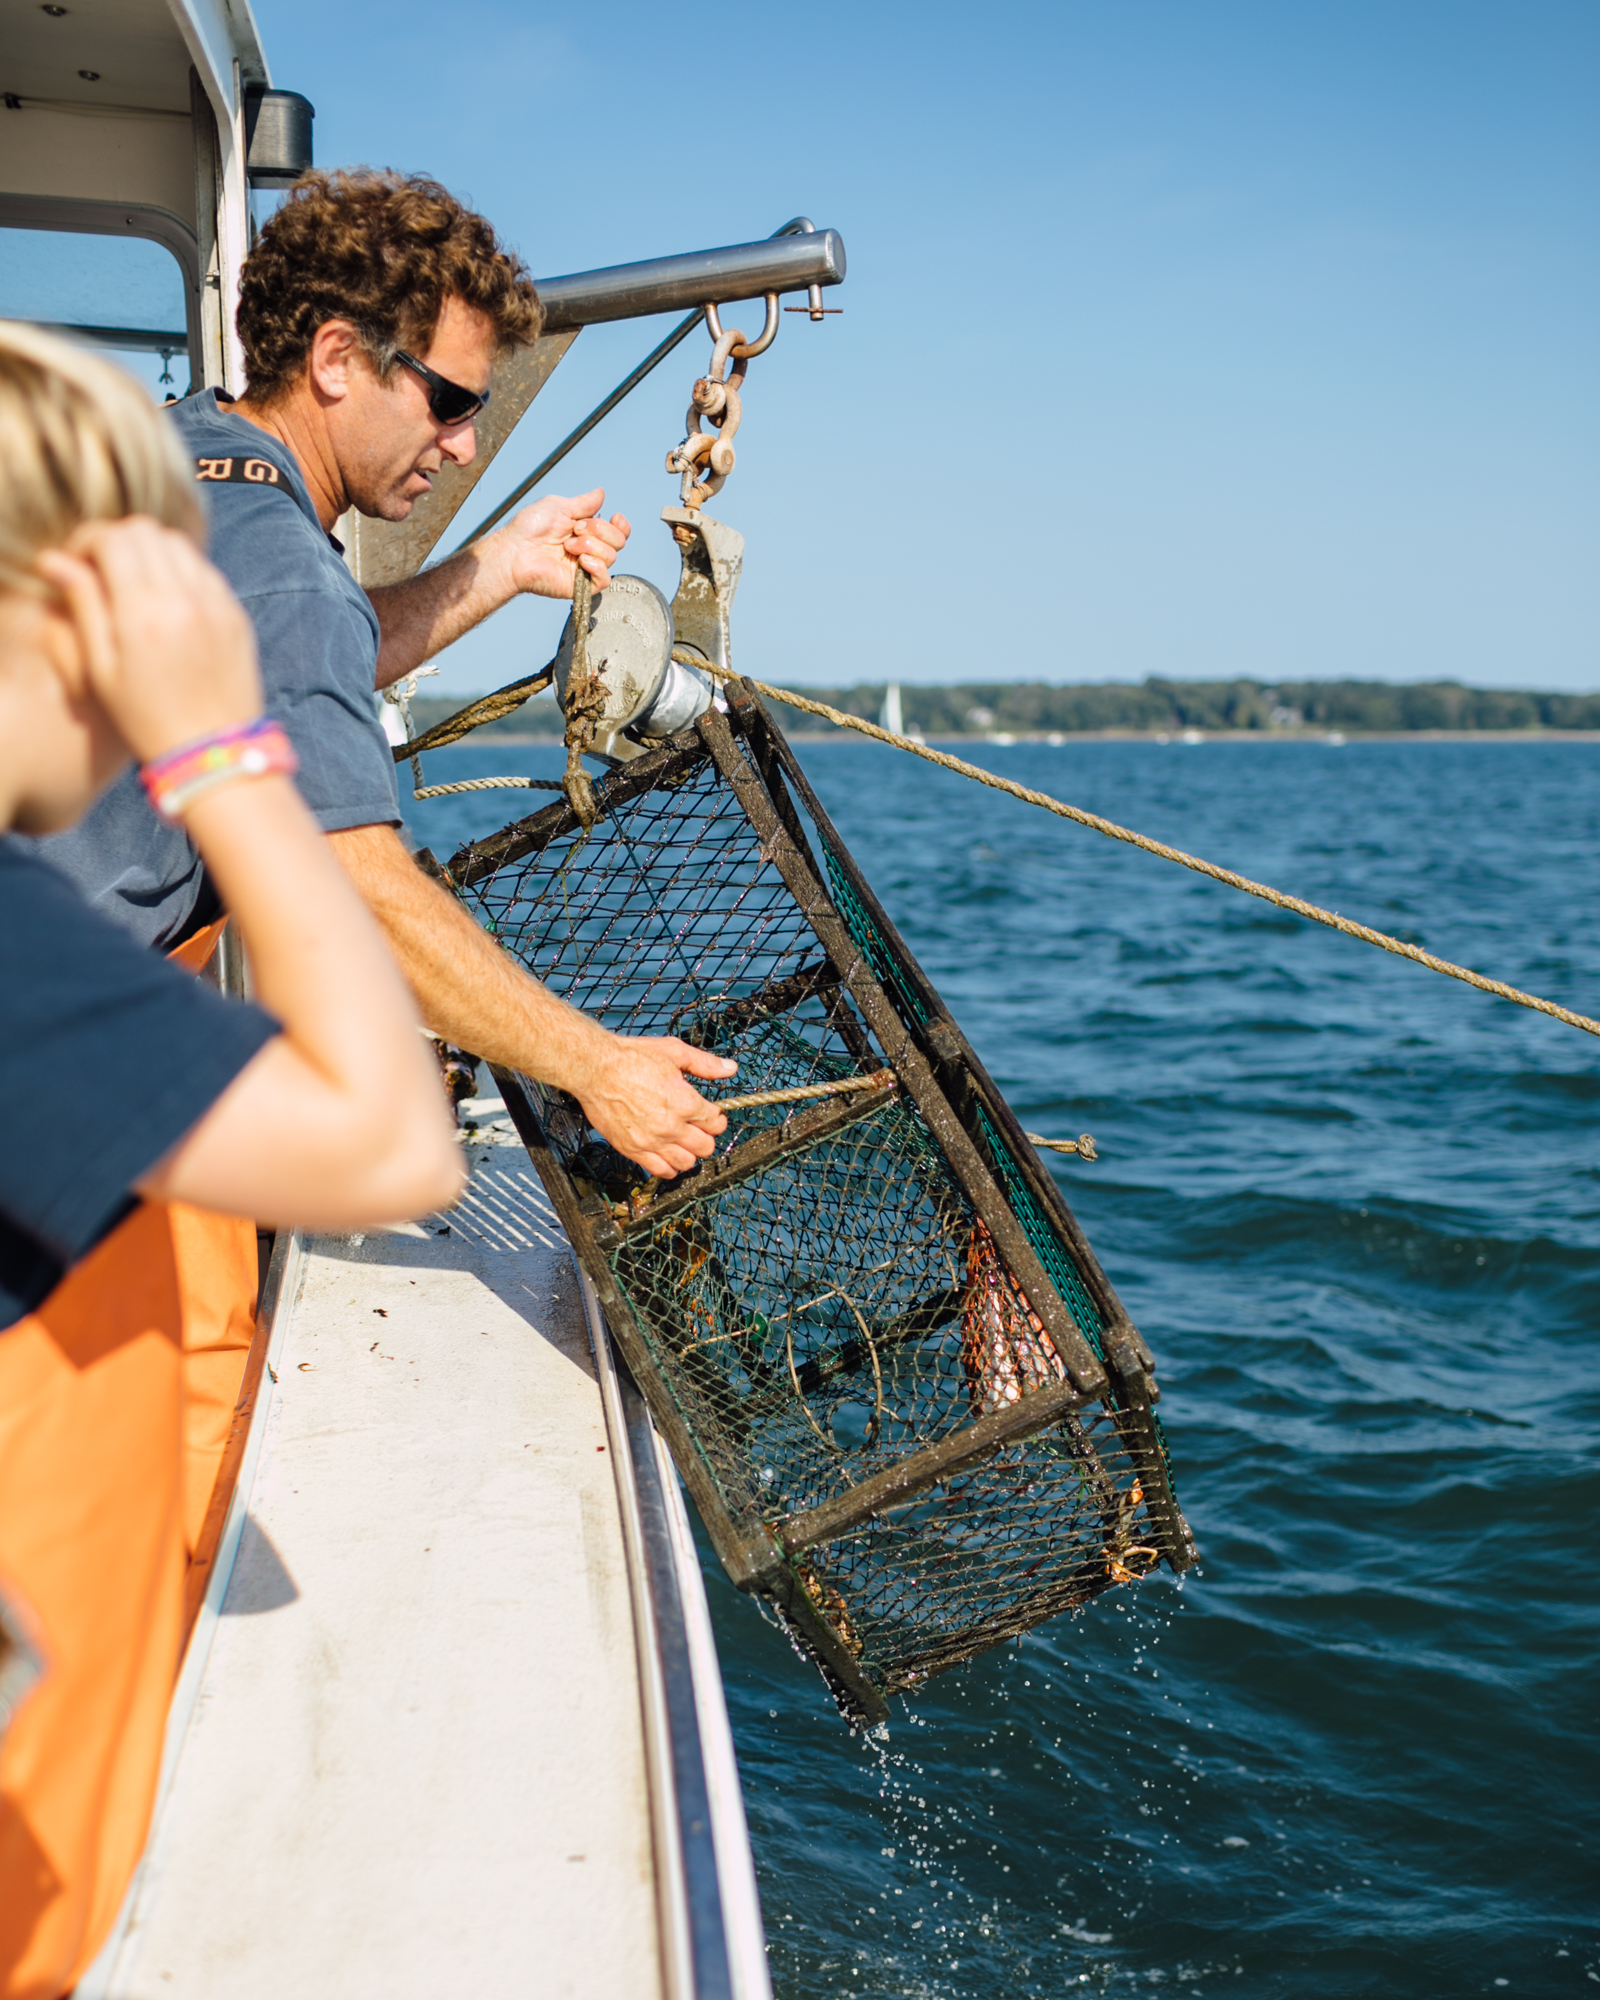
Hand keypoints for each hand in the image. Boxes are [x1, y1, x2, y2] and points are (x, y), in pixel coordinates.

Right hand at [36, 518, 261, 763]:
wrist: (215, 753)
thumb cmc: (147, 719)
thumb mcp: (101, 668)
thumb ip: (82, 606)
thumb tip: (54, 560)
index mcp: (144, 613)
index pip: (113, 539)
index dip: (85, 541)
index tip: (75, 563)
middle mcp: (185, 599)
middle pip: (146, 531)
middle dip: (116, 540)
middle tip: (102, 570)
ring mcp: (217, 604)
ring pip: (178, 544)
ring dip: (149, 550)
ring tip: (134, 584)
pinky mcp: (237, 615)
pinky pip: (205, 569)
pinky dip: (180, 570)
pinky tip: (167, 601)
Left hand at [487, 487, 631, 600]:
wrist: (515, 551)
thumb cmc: (529, 529)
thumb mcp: (559, 506)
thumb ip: (584, 503)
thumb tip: (601, 493)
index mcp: (585, 532)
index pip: (617, 532)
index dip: (621, 525)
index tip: (614, 516)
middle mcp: (588, 550)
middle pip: (618, 542)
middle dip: (599, 530)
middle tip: (575, 530)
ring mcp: (585, 568)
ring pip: (611, 557)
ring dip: (591, 545)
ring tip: (568, 545)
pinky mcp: (581, 586)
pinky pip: (605, 580)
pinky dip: (597, 566)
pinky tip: (582, 560)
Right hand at [573, 1034, 737, 1178]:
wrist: (594, 1069)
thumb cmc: (631, 1058)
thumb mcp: (674, 1052)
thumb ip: (705, 1064)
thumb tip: (731, 1069)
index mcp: (685, 1102)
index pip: (716, 1123)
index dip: (716, 1118)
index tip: (709, 1114)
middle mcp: (671, 1127)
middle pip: (706, 1147)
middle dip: (705, 1137)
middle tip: (696, 1127)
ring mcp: (652, 1141)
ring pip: (686, 1163)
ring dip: (689, 1154)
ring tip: (681, 1141)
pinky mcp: (633, 1150)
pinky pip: (661, 1171)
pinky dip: (668, 1166)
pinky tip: (666, 1153)